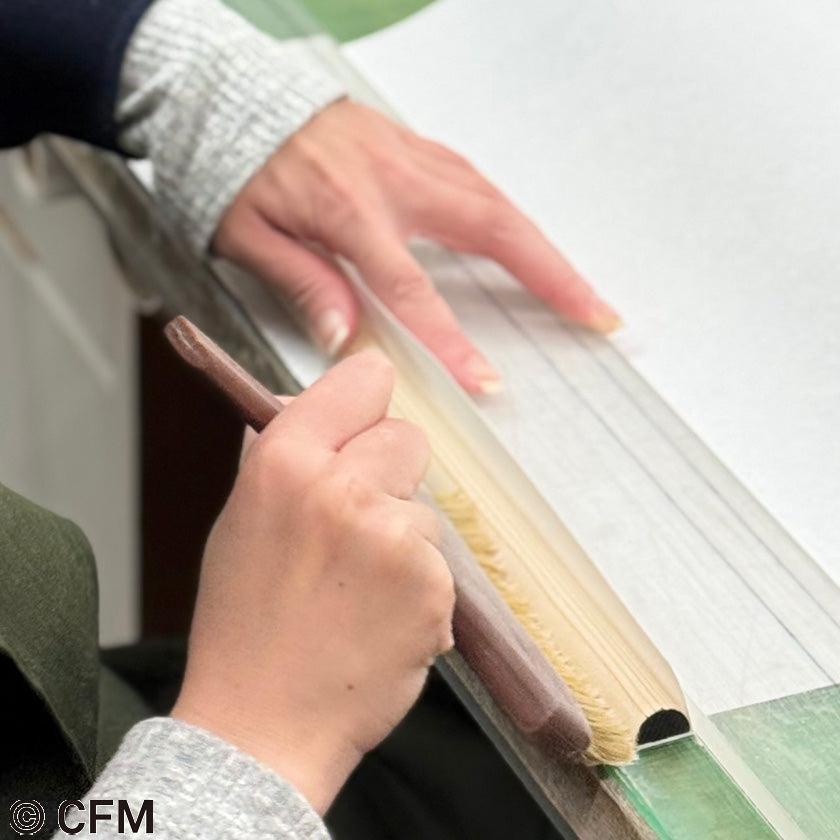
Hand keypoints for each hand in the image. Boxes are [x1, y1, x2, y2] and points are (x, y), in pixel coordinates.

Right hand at [171, 350, 453, 813]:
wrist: (262, 725)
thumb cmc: (247, 625)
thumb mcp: (243, 519)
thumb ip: (283, 453)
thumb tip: (308, 401)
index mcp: (284, 463)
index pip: (364, 379)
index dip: (366, 402)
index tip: (364, 420)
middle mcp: (342, 489)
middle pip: (407, 436)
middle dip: (388, 471)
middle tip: (355, 521)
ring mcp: (394, 538)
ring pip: (425, 507)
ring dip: (402, 537)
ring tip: (357, 586)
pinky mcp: (432, 585)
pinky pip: (439, 562)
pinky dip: (418, 586)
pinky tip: (378, 616)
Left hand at [213, 100, 619, 393]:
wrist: (237, 98)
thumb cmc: (238, 169)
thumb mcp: (249, 236)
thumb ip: (303, 286)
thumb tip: (347, 341)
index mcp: (350, 211)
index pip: (413, 289)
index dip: (453, 340)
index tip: (487, 381)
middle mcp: (395, 180)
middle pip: (493, 230)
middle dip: (552, 276)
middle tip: (594, 312)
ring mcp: (412, 158)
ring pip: (497, 202)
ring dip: (546, 247)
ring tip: (580, 288)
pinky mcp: (416, 148)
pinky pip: (478, 183)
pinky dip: (512, 215)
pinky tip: (531, 241)